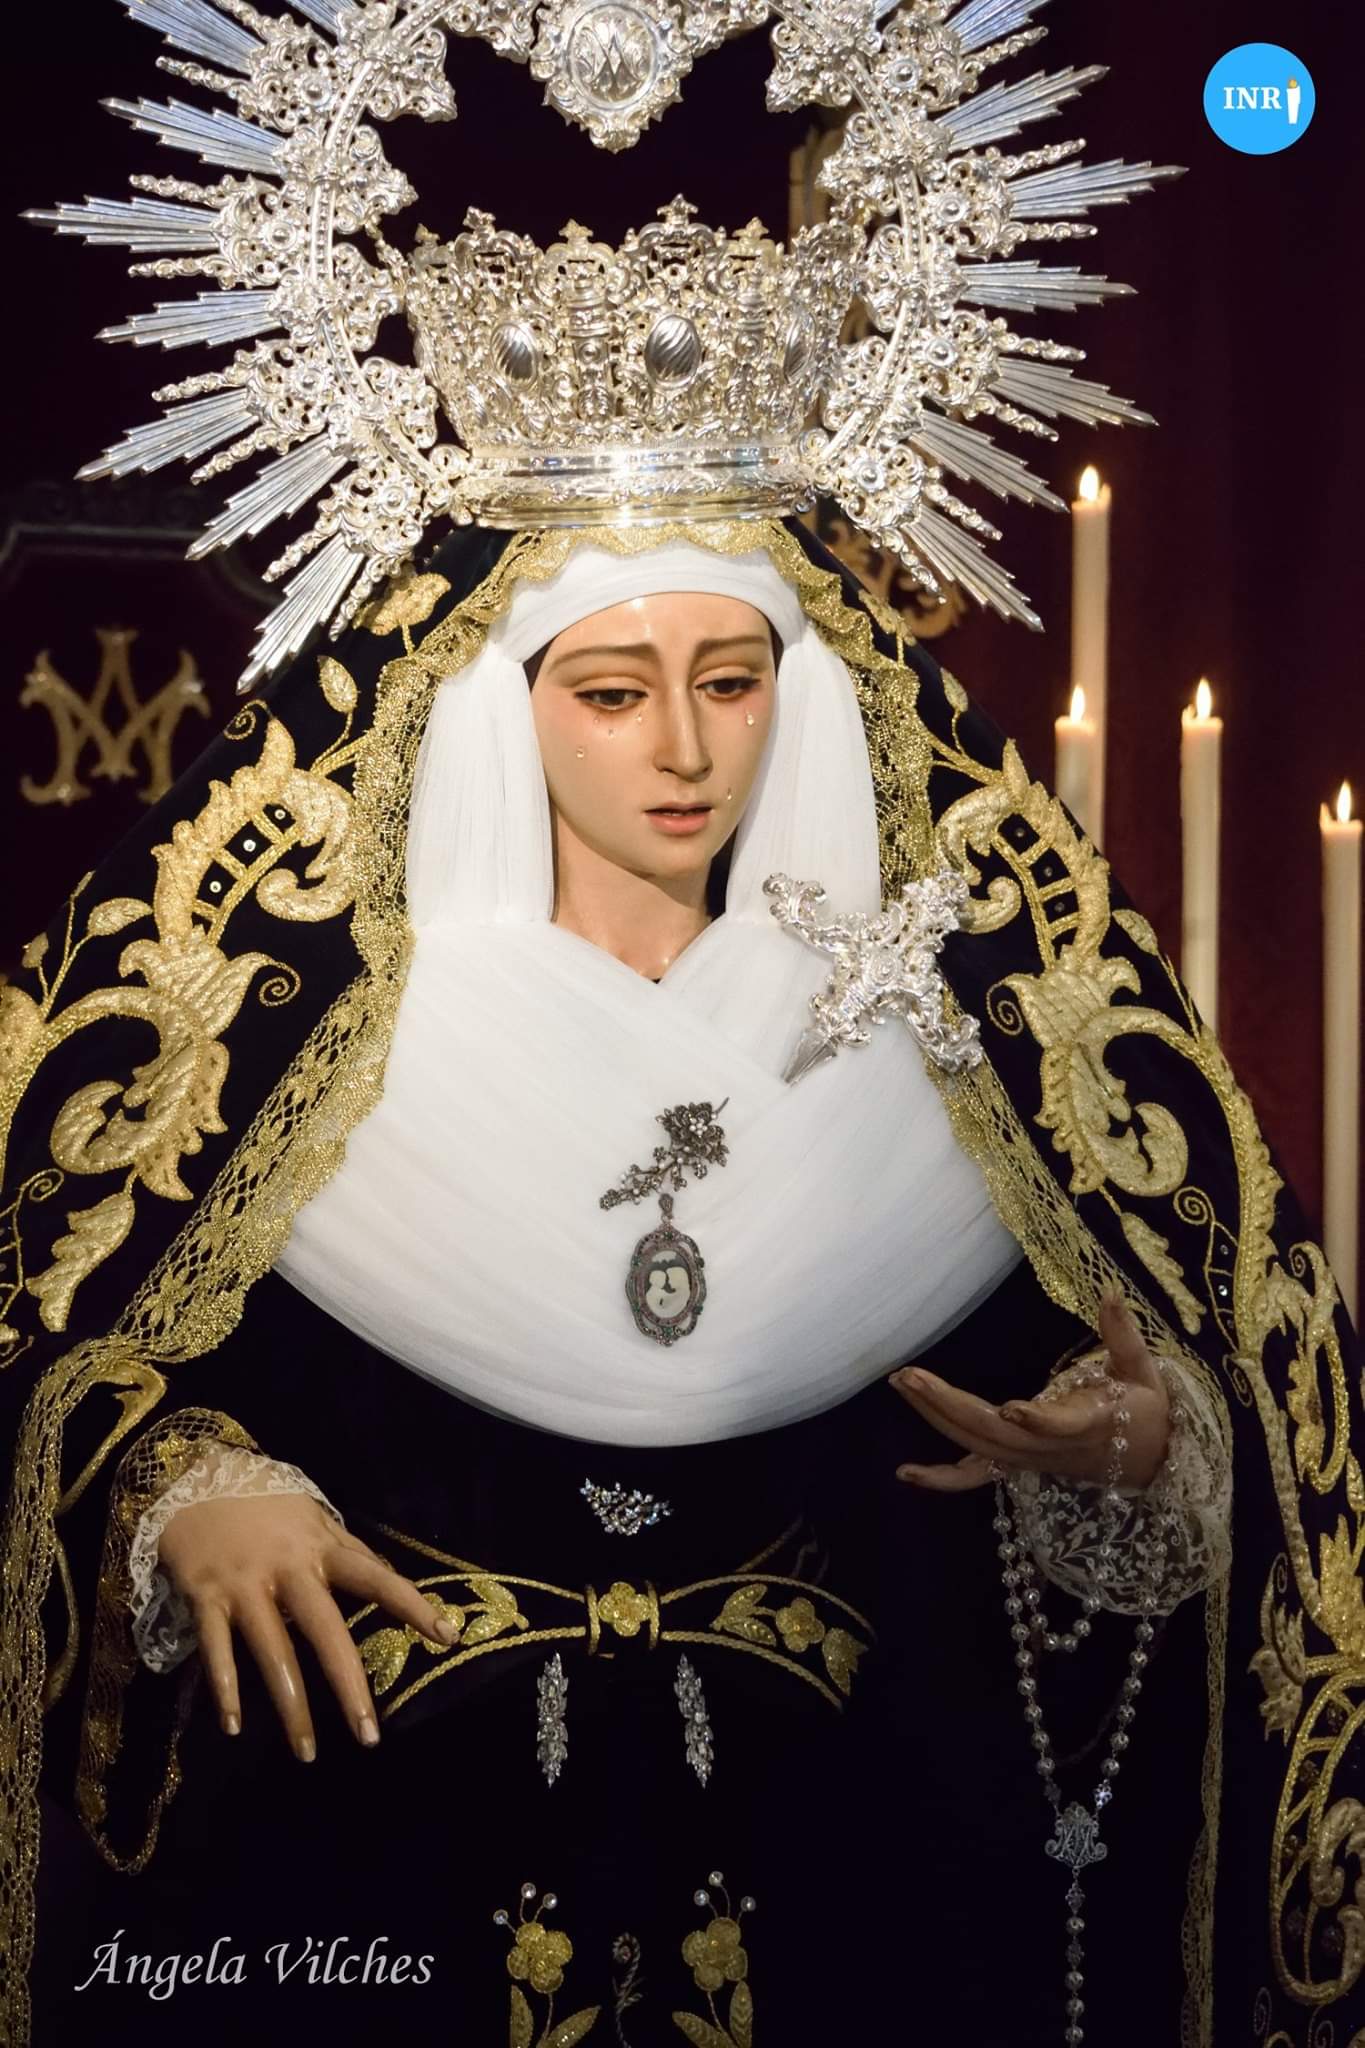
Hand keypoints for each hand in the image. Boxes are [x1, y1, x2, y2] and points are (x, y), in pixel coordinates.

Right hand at [157, 1481, 456, 1760]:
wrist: (192, 1476)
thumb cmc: (263, 1502)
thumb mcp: (312, 1517)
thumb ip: (345, 1549)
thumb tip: (388, 1576)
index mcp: (321, 1548)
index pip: (376, 1577)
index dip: (411, 1605)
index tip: (447, 1635)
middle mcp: (288, 1569)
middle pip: (325, 1630)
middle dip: (349, 1684)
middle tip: (369, 1736)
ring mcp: (246, 1585)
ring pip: (272, 1650)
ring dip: (291, 1706)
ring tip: (307, 1753)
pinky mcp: (206, 1597)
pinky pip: (216, 1650)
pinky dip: (224, 1689)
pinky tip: (234, 1726)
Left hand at [889, 1288, 1170, 1494]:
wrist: (1147, 1461)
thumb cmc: (1145, 1409)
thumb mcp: (1142, 1370)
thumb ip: (1123, 1333)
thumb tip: (1110, 1289)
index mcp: (1090, 1423)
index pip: (1063, 1426)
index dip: (1039, 1420)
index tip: (1013, 1407)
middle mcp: (1052, 1447)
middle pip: (996, 1434)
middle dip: (949, 1406)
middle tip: (908, 1376)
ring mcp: (1031, 1460)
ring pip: (978, 1446)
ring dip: (936, 1417)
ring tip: (901, 1383)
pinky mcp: (1019, 1466)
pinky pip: (977, 1476)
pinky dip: (942, 1479)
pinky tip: (905, 1473)